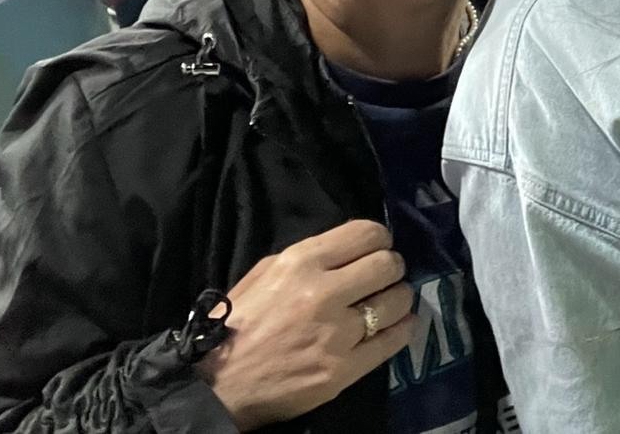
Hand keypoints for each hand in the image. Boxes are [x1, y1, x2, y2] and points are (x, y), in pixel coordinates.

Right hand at [195, 221, 414, 430]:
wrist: (217, 385)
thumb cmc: (237, 324)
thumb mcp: (265, 273)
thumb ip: (308, 258)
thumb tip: (348, 251)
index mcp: (301, 262)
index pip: (367, 233)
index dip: (380, 239)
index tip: (378, 249)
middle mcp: (323, 292)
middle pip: (388, 264)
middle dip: (391, 267)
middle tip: (385, 277)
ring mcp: (336, 333)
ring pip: (397, 300)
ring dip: (399, 298)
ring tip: (390, 302)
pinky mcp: (343, 370)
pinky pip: (393, 341)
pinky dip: (403, 329)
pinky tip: (399, 325)